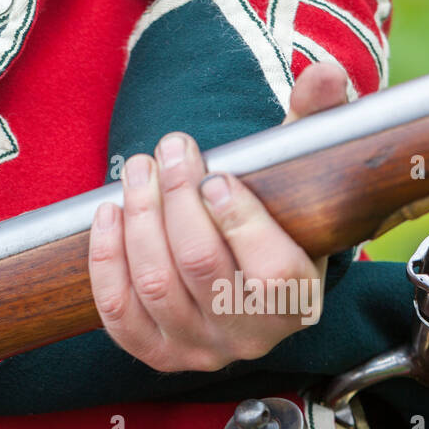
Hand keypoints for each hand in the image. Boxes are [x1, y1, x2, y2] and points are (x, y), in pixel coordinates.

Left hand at [89, 62, 350, 371]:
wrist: (238, 279)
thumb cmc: (273, 222)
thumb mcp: (302, 178)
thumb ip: (315, 125)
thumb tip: (323, 76)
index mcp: (296, 302)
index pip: (271, 269)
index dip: (237, 218)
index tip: (214, 175)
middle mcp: (248, 337)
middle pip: (201, 266)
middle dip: (177, 201)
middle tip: (169, 151)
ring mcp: (196, 350)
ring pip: (155, 284)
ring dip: (138, 220)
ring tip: (138, 172)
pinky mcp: (153, 352)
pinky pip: (117, 311)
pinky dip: (105, 260)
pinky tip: (108, 214)